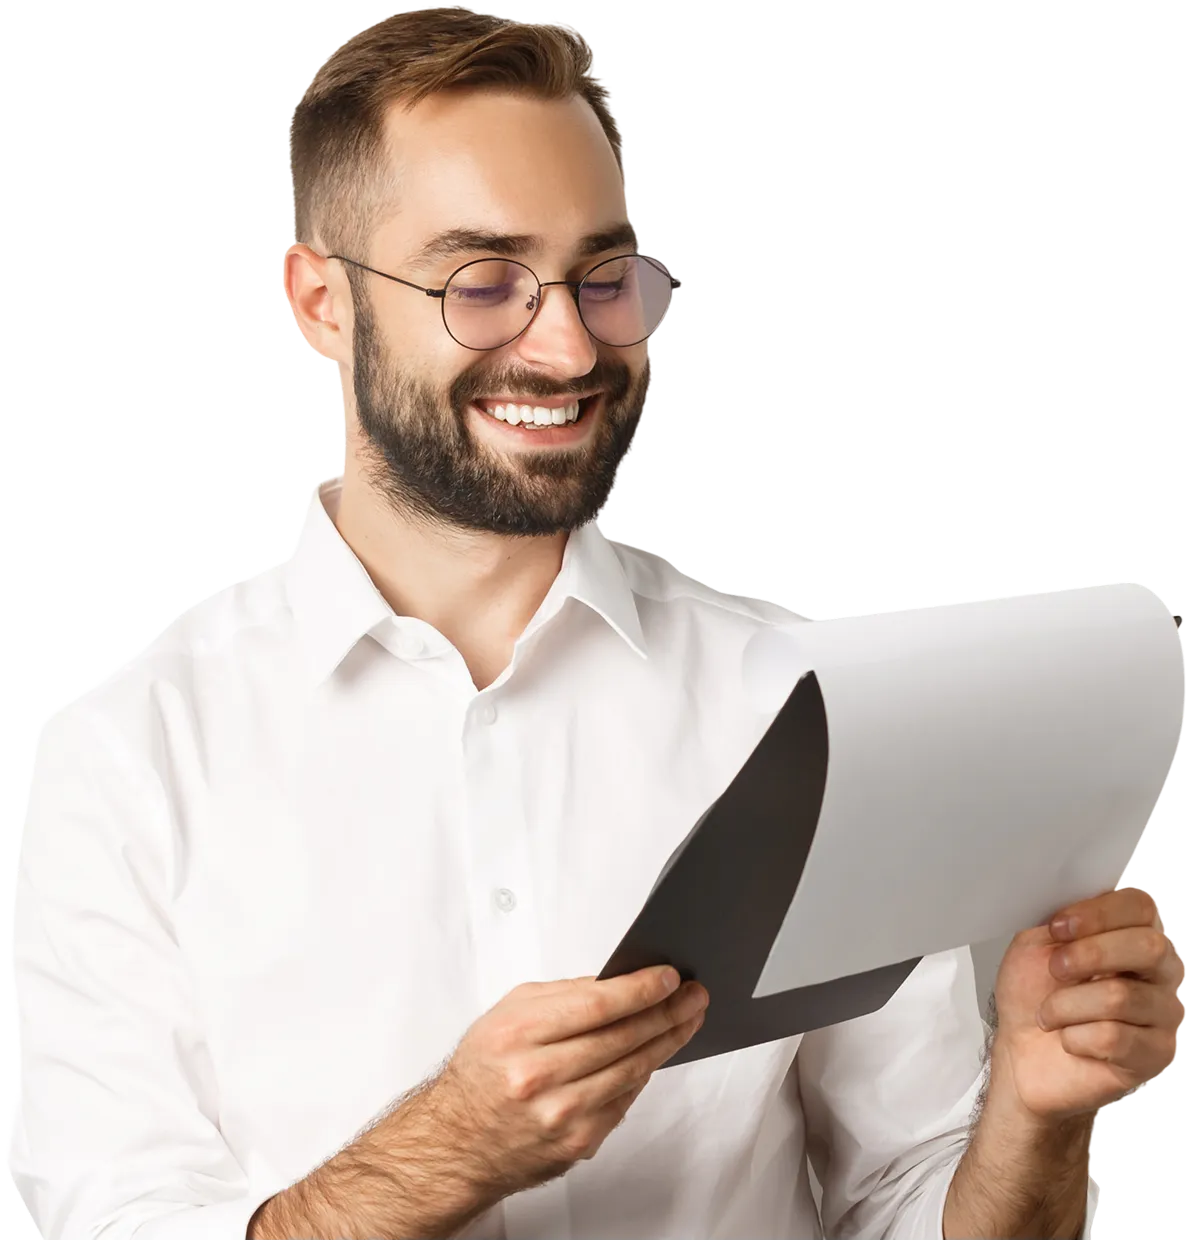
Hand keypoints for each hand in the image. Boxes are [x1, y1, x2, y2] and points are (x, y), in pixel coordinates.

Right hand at [428, 966, 708, 1198]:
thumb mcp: (508, 1014)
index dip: (640, 989)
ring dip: (668, 1041)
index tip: (669, 977)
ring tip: (688, 1019)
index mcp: (518, 1035)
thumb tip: (617, 983)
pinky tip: (655, 1053)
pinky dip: (643, 1074)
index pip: (596, 1005)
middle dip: (666, 1012)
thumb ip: (561, 995)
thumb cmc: (483, 1071)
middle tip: (693, 995)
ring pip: (632, 1070)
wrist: (458, 1142)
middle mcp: (538, 1077)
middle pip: (622, 1037)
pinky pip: (624, 1100)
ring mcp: (561, 1115)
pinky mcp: (578, 1142)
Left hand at [989, 886, 1185, 1124]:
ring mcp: (1163, 1014)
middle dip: (1089, 955)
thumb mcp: (1035, 946)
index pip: (1140, 906)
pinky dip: (1074, 1037)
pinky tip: (1069, 1040)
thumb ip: (1060, 924)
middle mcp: (1159, 971)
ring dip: (1065, 1005)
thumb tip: (1073, 911)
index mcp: (1132, 933)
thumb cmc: (1033, 994)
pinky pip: (1113, 1038)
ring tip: (1049, 1014)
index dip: (1098, 913)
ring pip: (1120, 997)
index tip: (1057, 927)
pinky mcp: (1155, 1054)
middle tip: (1055, 969)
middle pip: (1148, 947)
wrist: (1023, 1052)